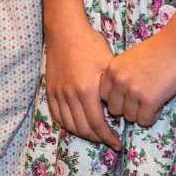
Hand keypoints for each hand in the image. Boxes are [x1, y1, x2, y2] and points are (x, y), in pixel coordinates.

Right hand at [44, 19, 118, 147]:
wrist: (66, 32)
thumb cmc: (91, 45)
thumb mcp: (109, 64)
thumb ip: (114, 88)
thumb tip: (124, 109)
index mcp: (87, 90)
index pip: (98, 124)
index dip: (108, 137)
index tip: (118, 143)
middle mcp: (70, 95)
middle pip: (84, 129)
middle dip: (99, 139)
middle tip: (110, 141)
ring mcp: (58, 94)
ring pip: (70, 125)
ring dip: (84, 134)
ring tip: (97, 135)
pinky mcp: (50, 91)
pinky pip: (58, 116)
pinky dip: (69, 126)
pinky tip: (80, 126)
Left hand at [101, 33, 175, 128]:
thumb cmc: (158, 50)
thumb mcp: (129, 59)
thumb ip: (120, 76)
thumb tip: (118, 98)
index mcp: (111, 69)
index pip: (103, 96)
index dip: (117, 98)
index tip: (129, 94)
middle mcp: (119, 81)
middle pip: (114, 109)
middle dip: (127, 108)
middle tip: (142, 100)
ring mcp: (133, 91)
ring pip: (129, 117)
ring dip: (141, 112)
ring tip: (153, 100)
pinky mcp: (149, 100)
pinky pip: (144, 120)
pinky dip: (152, 116)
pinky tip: (159, 104)